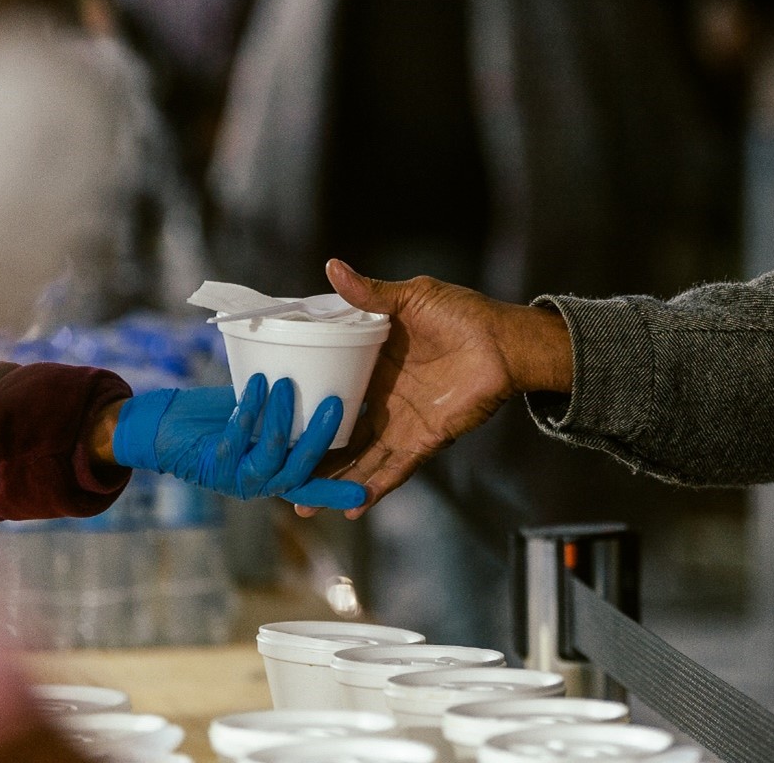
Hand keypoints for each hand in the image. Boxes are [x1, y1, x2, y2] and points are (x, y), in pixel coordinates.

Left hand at [111, 374, 365, 508]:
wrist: (160, 426)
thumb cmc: (213, 419)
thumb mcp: (258, 414)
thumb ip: (289, 409)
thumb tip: (333, 380)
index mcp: (276, 474)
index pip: (315, 485)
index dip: (339, 492)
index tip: (364, 494)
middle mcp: (260, 484)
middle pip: (300, 469)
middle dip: (320, 437)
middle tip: (336, 403)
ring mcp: (236, 478)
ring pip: (271, 454)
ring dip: (281, 418)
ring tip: (286, 385)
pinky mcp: (211, 464)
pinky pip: (236, 437)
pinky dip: (249, 409)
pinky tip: (256, 384)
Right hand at [301, 259, 571, 518]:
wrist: (505, 342)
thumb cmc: (464, 315)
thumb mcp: (410, 299)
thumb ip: (371, 294)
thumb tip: (332, 266)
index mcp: (371, 367)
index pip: (329, 391)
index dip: (302, 407)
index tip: (268, 421)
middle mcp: (380, 400)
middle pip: (337, 435)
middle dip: (308, 456)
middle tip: (274, 474)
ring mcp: (401, 423)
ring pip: (359, 459)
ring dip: (333, 481)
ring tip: (302, 503)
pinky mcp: (424, 439)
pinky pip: (396, 469)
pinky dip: (375, 488)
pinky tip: (351, 507)